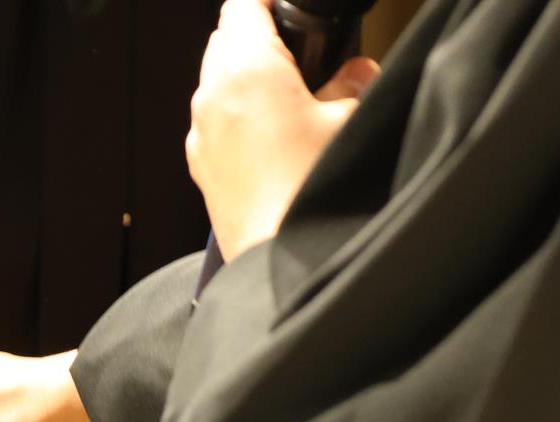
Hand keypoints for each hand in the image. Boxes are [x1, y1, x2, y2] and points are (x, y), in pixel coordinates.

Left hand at [187, 0, 379, 260]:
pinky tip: (270, 133)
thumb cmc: (311, 190)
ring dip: (244, 76)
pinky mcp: (202, 167)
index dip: (267, 0)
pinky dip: (234, 115)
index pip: (243, 4)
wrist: (280, 259)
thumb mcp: (351, 122)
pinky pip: (213, 122)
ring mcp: (201, 133)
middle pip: (224, 39)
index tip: (287, 5)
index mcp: (247, 68)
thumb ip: (355, 84)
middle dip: (257, 35)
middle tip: (298, 48)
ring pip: (214, 81)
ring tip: (290, 92)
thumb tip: (358, 72)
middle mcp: (212, 95)